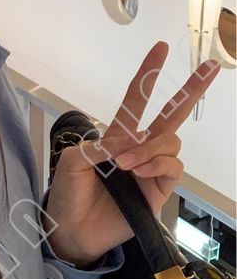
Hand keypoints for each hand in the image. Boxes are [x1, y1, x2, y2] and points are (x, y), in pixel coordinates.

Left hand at [43, 41, 220, 266]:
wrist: (72, 229)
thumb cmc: (69, 192)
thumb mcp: (73, 161)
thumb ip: (98, 147)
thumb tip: (127, 143)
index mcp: (117, 136)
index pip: (137, 99)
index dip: (147, 74)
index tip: (159, 49)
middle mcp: (138, 148)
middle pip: (171, 115)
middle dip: (191, 90)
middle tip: (210, 67)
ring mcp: (151, 169)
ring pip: (170, 142)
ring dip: (150, 148)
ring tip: (126, 165)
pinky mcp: (159, 191)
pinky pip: (172, 168)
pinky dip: (157, 165)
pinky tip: (139, 172)